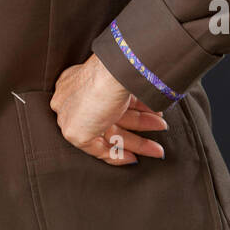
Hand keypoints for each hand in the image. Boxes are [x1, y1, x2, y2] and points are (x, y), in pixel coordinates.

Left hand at [49, 53, 167, 164]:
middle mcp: (71, 98)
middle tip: (159, 129)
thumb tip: (146, 98)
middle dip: (138, 126)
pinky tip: (133, 159)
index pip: (102, 103)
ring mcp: (70, 116)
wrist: (114, 73)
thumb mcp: (123, 79)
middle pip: (109, 118)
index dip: (127, 112)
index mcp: (77, 80)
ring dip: (136, 143)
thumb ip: (126, 93)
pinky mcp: (75, 133)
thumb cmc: (119, 69)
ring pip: (108, 134)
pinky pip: (97, 150)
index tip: (146, 115)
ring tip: (158, 150)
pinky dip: (117, 156)